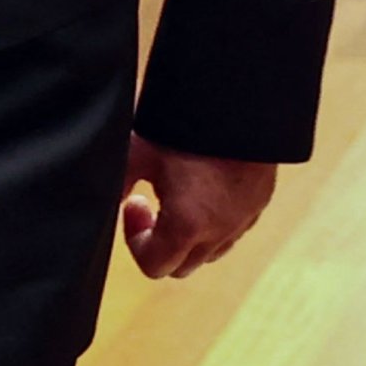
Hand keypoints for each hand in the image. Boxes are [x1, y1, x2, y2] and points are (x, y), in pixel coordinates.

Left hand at [120, 136, 273, 278]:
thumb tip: (105, 204)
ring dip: (190, 236)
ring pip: (211, 251)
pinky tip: (207, 186)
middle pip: (182, 265)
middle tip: (152, 203)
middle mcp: (219, 232)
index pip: (154, 266)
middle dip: (161, 243)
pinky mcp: (260, 203)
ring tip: (181, 195)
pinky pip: (234, 229)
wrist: (239, 98)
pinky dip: (216, 221)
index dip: (135, 240)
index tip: (136, 204)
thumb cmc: (186, 125)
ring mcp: (243, 219)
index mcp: (187, 225)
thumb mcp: (140, 151)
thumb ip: (119, 184)